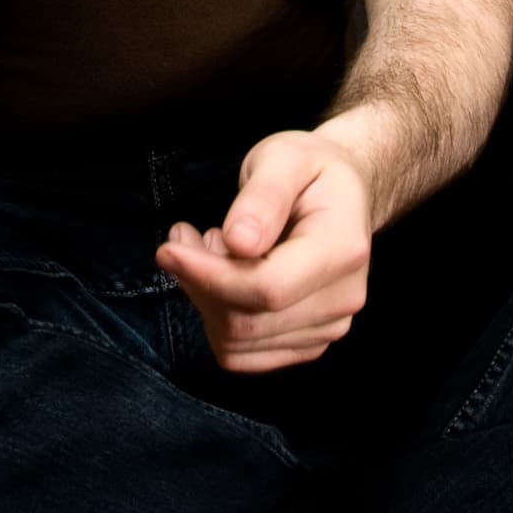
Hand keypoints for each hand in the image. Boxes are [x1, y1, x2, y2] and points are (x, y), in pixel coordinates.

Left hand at [156, 132, 372, 372]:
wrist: (343, 192)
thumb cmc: (310, 170)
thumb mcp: (284, 158)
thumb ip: (263, 197)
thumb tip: (238, 242)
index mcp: (343, 249)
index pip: (267, 288)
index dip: (209, 276)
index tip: (169, 249)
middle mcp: (343, 298)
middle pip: (247, 322)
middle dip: (198, 283)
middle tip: (183, 237)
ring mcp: (329, 326)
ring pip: (238, 343)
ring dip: (204, 299)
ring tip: (210, 248)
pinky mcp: (309, 342)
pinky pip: (243, 355)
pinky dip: (217, 319)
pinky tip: (222, 277)